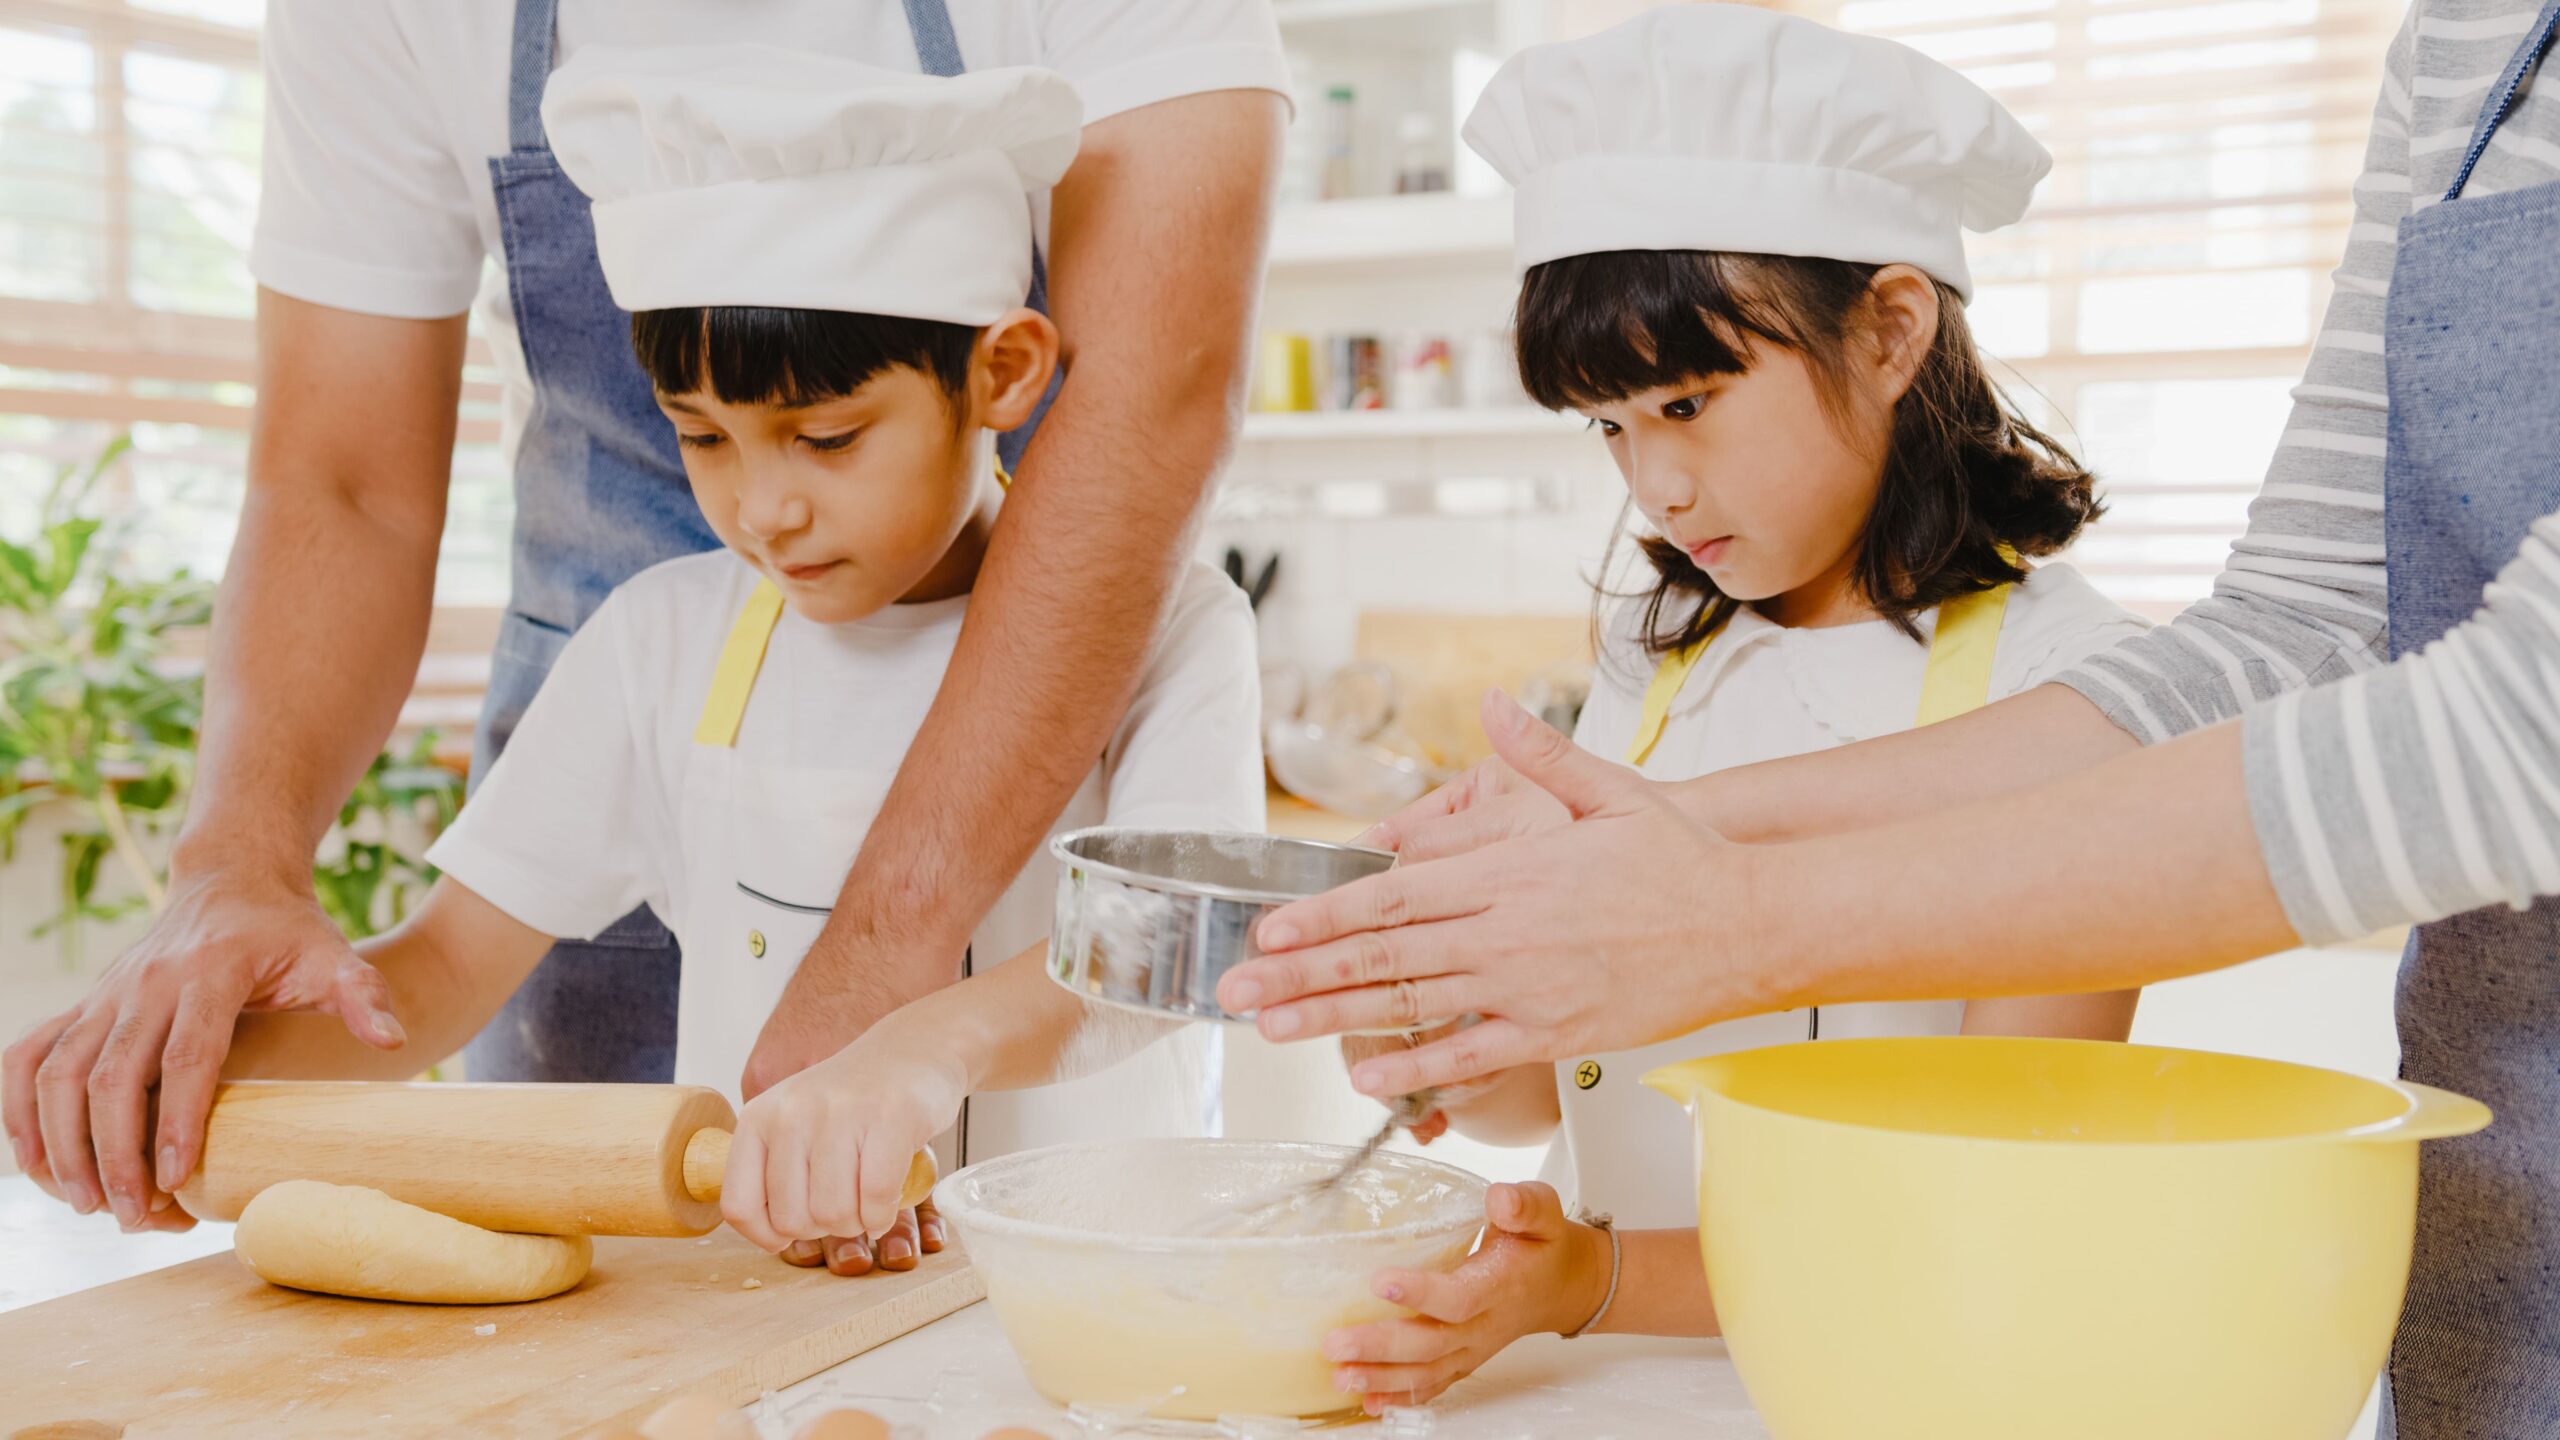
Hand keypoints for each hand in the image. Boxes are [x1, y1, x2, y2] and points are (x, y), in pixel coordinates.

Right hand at [3, 869, 403, 1230]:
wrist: (232, 880)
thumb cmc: (288, 930)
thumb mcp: (335, 954)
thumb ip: (363, 995)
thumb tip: (393, 1040)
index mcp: (211, 973)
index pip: (188, 1057)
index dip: (179, 1121)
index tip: (176, 1180)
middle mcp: (146, 983)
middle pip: (113, 1076)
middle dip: (115, 1153)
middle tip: (134, 1216)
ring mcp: (106, 994)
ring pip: (58, 1073)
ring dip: (63, 1144)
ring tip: (89, 1205)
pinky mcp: (83, 1004)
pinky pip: (27, 1058)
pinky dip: (19, 1111)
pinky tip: (35, 1164)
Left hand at [720, 1028, 961, 1275]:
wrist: (915, 1049)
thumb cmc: (854, 1101)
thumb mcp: (796, 1123)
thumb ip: (775, 1172)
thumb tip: (773, 1236)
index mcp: (759, 1117)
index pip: (739, 1207)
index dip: (768, 1235)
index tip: (796, 1228)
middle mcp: (792, 1112)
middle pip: (792, 1219)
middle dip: (825, 1228)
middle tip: (847, 1203)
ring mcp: (841, 1112)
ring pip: (834, 1214)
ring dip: (858, 1222)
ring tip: (869, 1199)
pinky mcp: (891, 1116)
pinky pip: (877, 1198)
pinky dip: (885, 1214)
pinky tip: (890, 1200)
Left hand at [1218, 690, 1773, 1095]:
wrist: (1752, 924)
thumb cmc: (1679, 861)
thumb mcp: (1607, 789)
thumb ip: (1539, 753)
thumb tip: (1494, 704)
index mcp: (1507, 870)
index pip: (1393, 896)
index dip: (1322, 914)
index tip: (1269, 926)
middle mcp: (1505, 931)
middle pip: (1383, 955)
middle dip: (1301, 971)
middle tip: (1237, 988)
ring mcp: (1527, 987)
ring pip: (1412, 1006)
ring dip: (1334, 1019)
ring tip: (1272, 1029)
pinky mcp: (1556, 1033)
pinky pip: (1472, 1055)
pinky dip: (1415, 1068)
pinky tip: (1364, 1076)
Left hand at [1324, 1182, 1608, 1411]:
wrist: (1560, 1286)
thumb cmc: (1542, 1246)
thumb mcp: (1543, 1212)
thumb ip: (1525, 1204)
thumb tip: (1500, 1198)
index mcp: (1502, 1285)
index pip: (1461, 1297)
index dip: (1423, 1293)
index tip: (1381, 1281)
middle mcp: (1486, 1324)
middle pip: (1432, 1343)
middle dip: (1383, 1347)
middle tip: (1337, 1343)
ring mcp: (1473, 1348)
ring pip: (1428, 1372)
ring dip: (1382, 1377)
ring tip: (1340, 1375)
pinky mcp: (1463, 1359)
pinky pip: (1433, 1385)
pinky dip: (1400, 1396)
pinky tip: (1367, 1400)